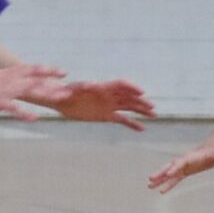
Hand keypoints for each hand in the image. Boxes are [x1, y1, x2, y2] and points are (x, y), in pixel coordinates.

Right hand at [0, 63, 67, 119]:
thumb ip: (9, 78)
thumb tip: (20, 79)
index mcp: (9, 72)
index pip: (33, 69)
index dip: (49, 70)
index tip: (64, 73)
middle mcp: (8, 79)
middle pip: (35, 78)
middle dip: (53, 83)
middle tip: (69, 88)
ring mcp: (3, 90)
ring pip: (28, 89)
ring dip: (45, 93)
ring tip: (59, 98)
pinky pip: (13, 107)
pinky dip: (24, 113)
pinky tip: (34, 118)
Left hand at [39, 78, 155, 130]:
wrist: (59, 101)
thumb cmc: (63, 94)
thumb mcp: (70, 90)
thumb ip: (80, 87)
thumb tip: (92, 84)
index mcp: (102, 87)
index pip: (120, 85)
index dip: (131, 87)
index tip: (141, 92)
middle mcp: (108, 96)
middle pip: (128, 97)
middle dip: (140, 101)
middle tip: (152, 107)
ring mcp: (108, 106)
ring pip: (128, 107)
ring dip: (141, 110)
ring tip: (154, 115)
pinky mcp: (105, 116)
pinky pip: (121, 119)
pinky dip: (131, 123)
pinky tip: (142, 129)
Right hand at [147, 135, 213, 192]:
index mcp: (196, 155)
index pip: (185, 161)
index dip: (177, 166)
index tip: (170, 173)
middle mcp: (188, 159)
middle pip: (173, 165)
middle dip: (163, 172)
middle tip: (151, 178)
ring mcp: (186, 165)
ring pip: (170, 172)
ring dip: (160, 178)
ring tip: (149, 185)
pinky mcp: (187, 170)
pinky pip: (175, 179)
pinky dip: (168, 184)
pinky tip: (160, 191)